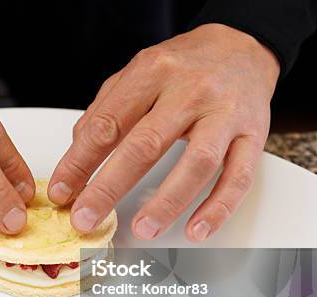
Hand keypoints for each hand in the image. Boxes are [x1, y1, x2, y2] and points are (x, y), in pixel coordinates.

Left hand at [48, 24, 279, 241]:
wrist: (241, 46)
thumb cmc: (183, 66)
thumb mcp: (137, 74)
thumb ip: (105, 110)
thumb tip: (76, 154)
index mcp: (152, 71)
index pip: (107, 123)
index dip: (79, 161)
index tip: (62, 190)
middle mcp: (190, 90)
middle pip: (145, 145)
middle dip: (109, 188)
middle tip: (86, 217)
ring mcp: (225, 113)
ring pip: (197, 163)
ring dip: (167, 202)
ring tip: (143, 229)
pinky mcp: (254, 134)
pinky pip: (238, 176)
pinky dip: (218, 208)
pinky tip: (197, 229)